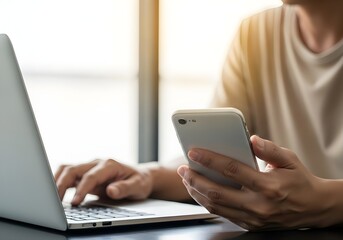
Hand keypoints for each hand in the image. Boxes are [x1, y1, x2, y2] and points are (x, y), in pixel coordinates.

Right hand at [55, 159, 152, 204]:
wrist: (140, 176)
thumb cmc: (139, 181)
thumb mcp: (138, 186)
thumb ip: (125, 188)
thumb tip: (111, 191)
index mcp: (109, 165)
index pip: (91, 176)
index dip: (81, 189)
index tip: (75, 202)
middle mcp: (97, 163)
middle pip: (74, 169)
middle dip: (62, 184)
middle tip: (55, 202)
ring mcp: (90, 167)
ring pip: (68, 169)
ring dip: (57, 181)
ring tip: (51, 197)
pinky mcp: (86, 173)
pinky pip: (69, 174)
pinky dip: (59, 181)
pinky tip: (56, 193)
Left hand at [177, 135, 330, 230]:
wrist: (313, 208)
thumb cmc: (299, 180)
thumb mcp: (289, 160)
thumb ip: (269, 149)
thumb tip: (251, 139)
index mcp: (269, 186)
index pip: (232, 170)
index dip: (210, 160)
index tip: (194, 152)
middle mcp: (259, 205)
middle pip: (217, 192)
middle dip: (195, 179)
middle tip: (183, 168)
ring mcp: (253, 218)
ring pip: (216, 206)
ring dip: (197, 192)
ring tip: (186, 179)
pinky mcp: (250, 224)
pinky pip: (222, 214)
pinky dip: (207, 202)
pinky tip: (199, 191)